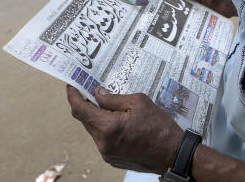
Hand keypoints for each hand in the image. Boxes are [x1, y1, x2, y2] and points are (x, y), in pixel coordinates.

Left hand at [66, 86, 182, 173]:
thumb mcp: (138, 102)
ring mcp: (107, 153)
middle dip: (86, 104)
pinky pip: (102, 140)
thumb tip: (98, 94)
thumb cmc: (159, 127)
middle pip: (85, 120)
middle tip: (89, 90)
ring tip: (108, 105)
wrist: (172, 153)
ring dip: (97, 117)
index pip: (80, 110)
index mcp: (108, 127)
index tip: (71, 86)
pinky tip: (117, 120)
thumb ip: (113, 99)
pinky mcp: (112, 159)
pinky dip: (105, 128)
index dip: (73, 96)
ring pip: (94, 130)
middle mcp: (103, 143)